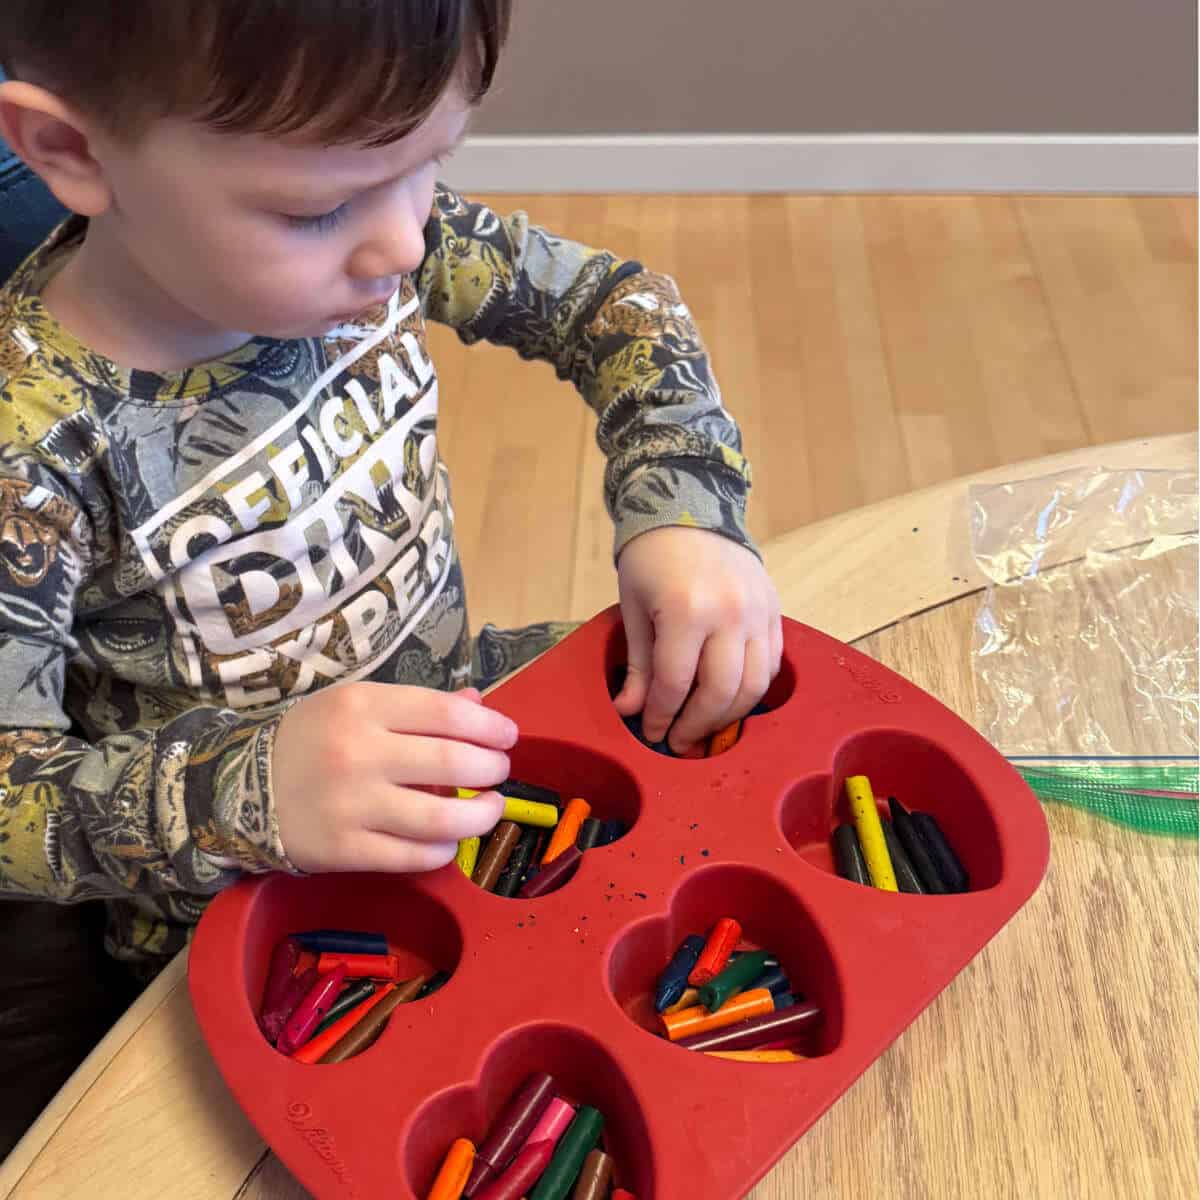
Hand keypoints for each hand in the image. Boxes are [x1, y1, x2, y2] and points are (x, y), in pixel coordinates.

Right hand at [273, 683, 513, 872]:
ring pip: (440, 818)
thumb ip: (418, 705)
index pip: (446, 713)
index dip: (490, 725)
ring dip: (480, 815)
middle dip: (491, 769)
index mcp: (363, 706)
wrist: (240, 787)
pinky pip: (412, 856)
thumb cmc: (313, 739)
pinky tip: (449, 839)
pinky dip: (443, 849)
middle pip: (451, 763)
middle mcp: (358, 753)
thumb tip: (477, 704)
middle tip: (498, 771)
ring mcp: (351, 805)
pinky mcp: (344, 850)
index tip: (508, 735)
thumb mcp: (357, 704)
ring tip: (489, 808)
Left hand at [612, 527, 782, 753]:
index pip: (676, 684)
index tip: (651, 731)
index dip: (661, 716)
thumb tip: (631, 710)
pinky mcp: (775, 611)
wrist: (692, 506)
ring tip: (704, 726)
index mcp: (686, 610)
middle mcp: (730, 614)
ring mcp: (759, 613)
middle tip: (679, 740)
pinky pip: (771, 665)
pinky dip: (752, 690)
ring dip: (728, 716)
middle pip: (719, 692)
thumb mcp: (633, 607)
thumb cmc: (652, 558)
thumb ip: (639, 664)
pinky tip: (730, 698)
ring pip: (753, 686)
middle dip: (696, 725)